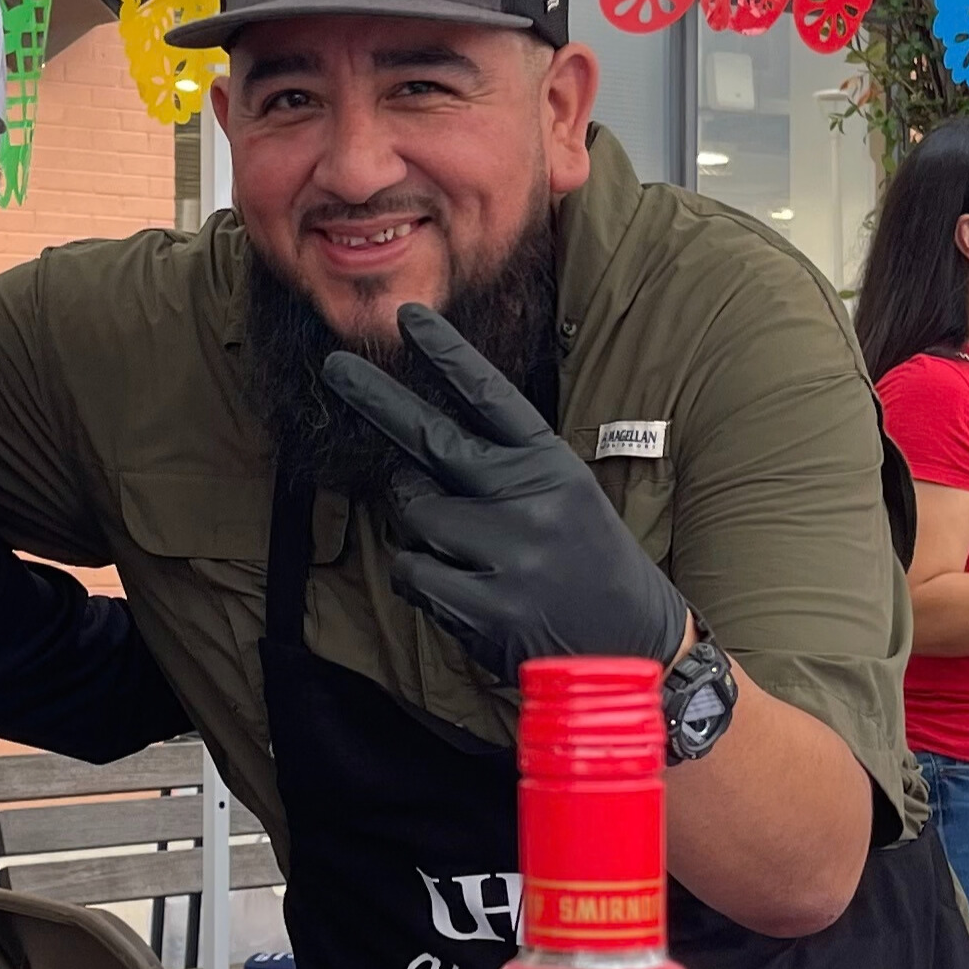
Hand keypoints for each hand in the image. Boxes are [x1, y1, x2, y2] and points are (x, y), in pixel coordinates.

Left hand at [321, 303, 686, 679]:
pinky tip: (462, 592)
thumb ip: (498, 470)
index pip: (489, 397)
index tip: (408, 319)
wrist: (633, 649)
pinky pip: (412, 572)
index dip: (446, 355)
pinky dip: (420, 579)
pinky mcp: (487, 605)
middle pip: (431, 440)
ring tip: (467, 555)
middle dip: (375, 400)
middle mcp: (530, 500)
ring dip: (420, 530)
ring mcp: (508, 552)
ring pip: (415, 516)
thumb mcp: (563, 497)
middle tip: (335, 369)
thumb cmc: (587, 566)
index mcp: (550, 464)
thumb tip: (411, 456)